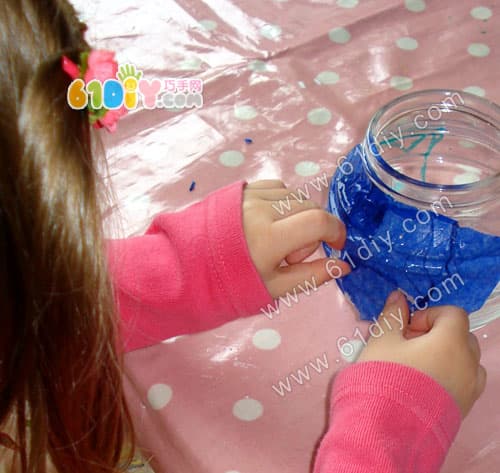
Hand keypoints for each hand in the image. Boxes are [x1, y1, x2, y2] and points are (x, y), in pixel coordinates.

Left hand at [242, 180, 349, 298]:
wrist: (190, 267)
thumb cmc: (233, 283)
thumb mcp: (275, 288)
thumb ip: (312, 276)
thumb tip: (344, 265)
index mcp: (269, 237)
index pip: (318, 221)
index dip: (336, 231)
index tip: (337, 244)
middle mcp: (260, 209)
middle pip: (309, 206)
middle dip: (313, 229)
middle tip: (291, 253)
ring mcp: (249, 195)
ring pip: (294, 195)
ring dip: (297, 215)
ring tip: (276, 237)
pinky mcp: (242, 189)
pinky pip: (276, 187)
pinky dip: (282, 202)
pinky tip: (270, 221)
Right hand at [357, 291, 486, 416]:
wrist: (386, 428)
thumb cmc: (384, 377)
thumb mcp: (382, 340)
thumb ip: (392, 316)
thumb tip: (398, 297)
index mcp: (451, 342)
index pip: (453, 314)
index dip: (429, 315)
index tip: (407, 328)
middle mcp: (468, 364)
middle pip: (461, 335)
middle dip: (437, 334)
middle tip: (408, 345)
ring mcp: (470, 388)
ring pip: (465, 360)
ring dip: (445, 355)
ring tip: (416, 366)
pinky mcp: (464, 408)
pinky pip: (465, 381)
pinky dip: (450, 375)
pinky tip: (422, 384)